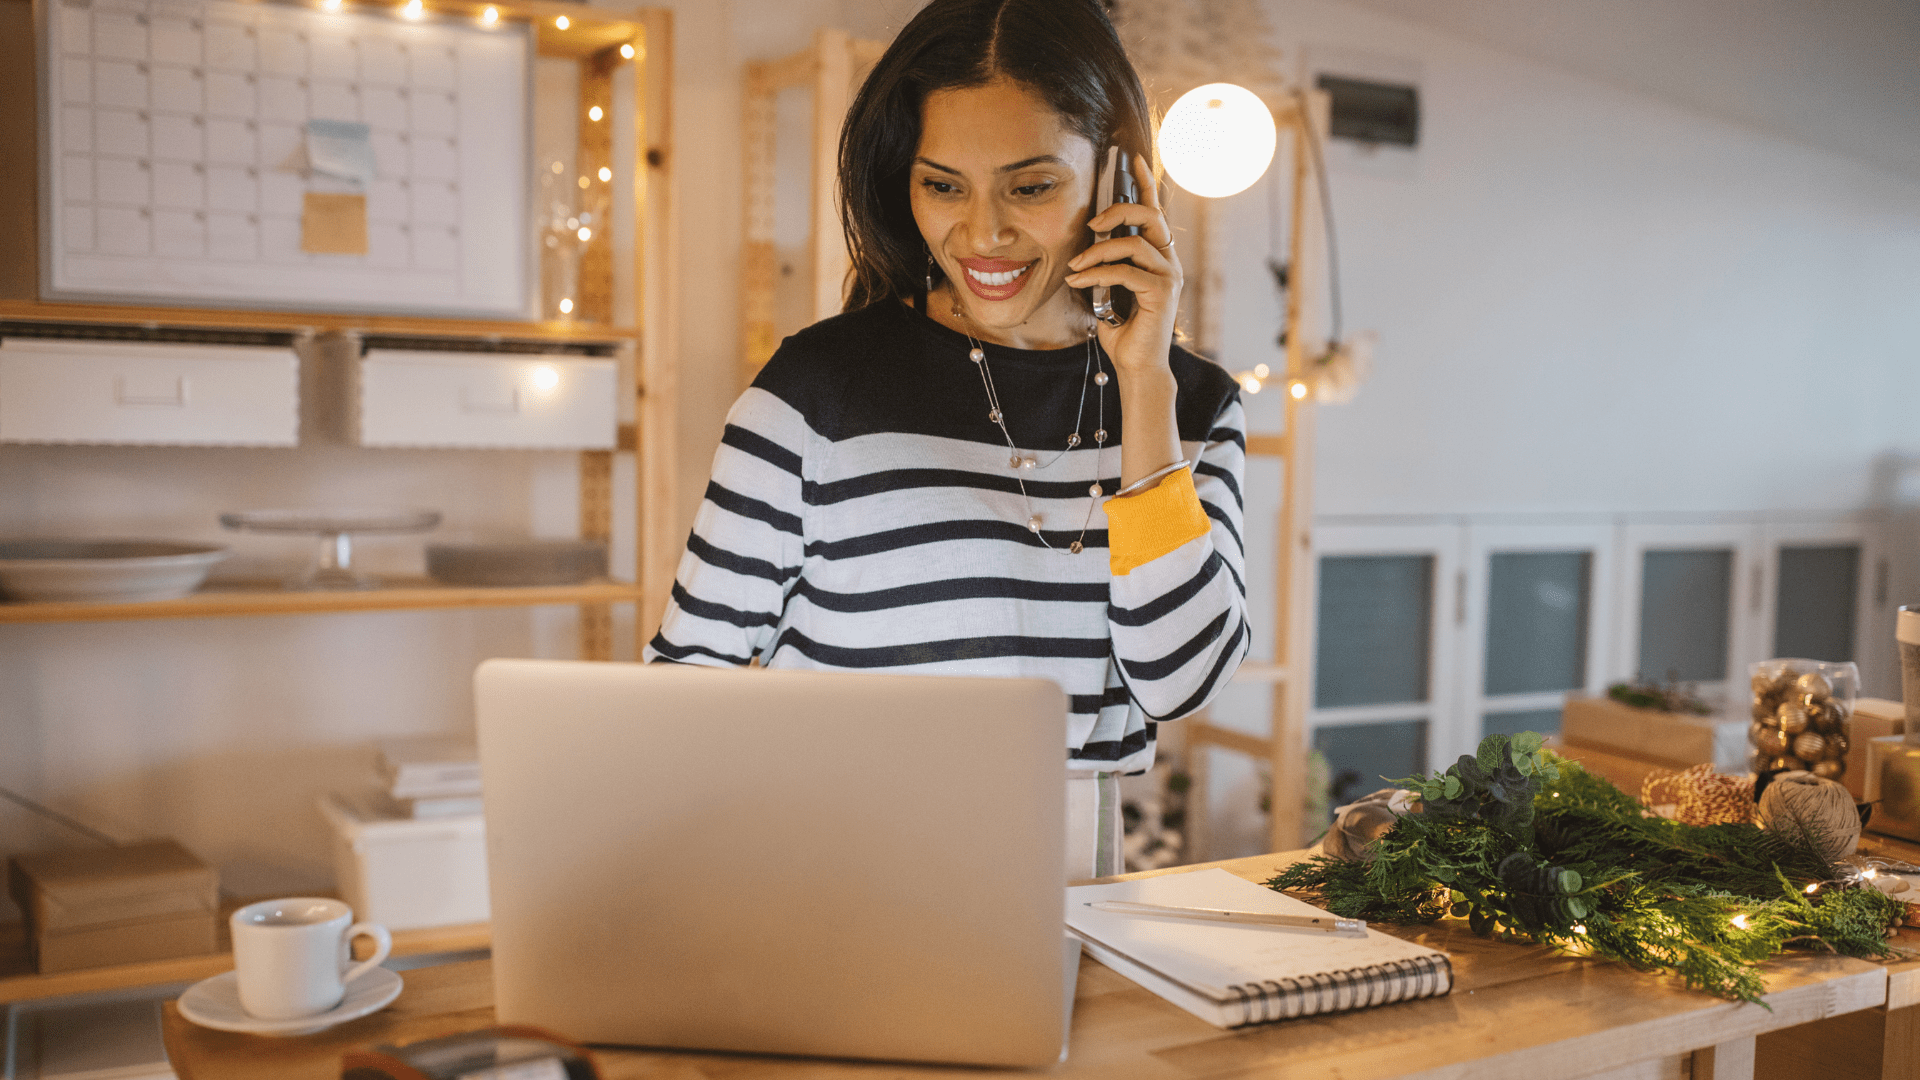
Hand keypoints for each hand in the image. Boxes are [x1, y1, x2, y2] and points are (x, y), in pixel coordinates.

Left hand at [1063, 153, 1181, 379]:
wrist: (1136, 364)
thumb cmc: (1122, 327)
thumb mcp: (1108, 287)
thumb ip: (1105, 262)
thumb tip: (1085, 242)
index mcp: (1158, 255)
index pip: (1154, 210)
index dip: (1145, 183)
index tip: (1132, 158)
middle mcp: (1169, 260)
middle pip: (1150, 215)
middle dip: (1118, 210)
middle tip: (1091, 222)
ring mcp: (1169, 275)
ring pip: (1133, 242)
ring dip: (1098, 250)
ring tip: (1076, 264)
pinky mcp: (1162, 292)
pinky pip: (1125, 271)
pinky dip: (1097, 274)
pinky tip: (1079, 281)